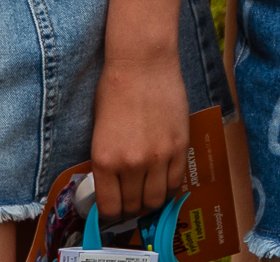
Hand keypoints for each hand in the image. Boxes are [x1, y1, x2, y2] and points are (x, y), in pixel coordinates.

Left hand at [87, 51, 190, 221]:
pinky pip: (177, 181)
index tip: (113, 212)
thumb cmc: (115, 91)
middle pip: (134, 206)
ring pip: (157, 199)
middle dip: (131, 210)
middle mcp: (131, 164)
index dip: (111, 215)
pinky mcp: (180, 146)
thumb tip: (113, 187)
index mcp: (105, 161)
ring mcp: (159, 156)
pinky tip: (164, 182)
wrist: (143, 64)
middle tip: (131, 203)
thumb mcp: (99, 133)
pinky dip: (170, 188)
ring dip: (152, 202)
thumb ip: (107, 163)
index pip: (110, 207)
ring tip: (148, 193)